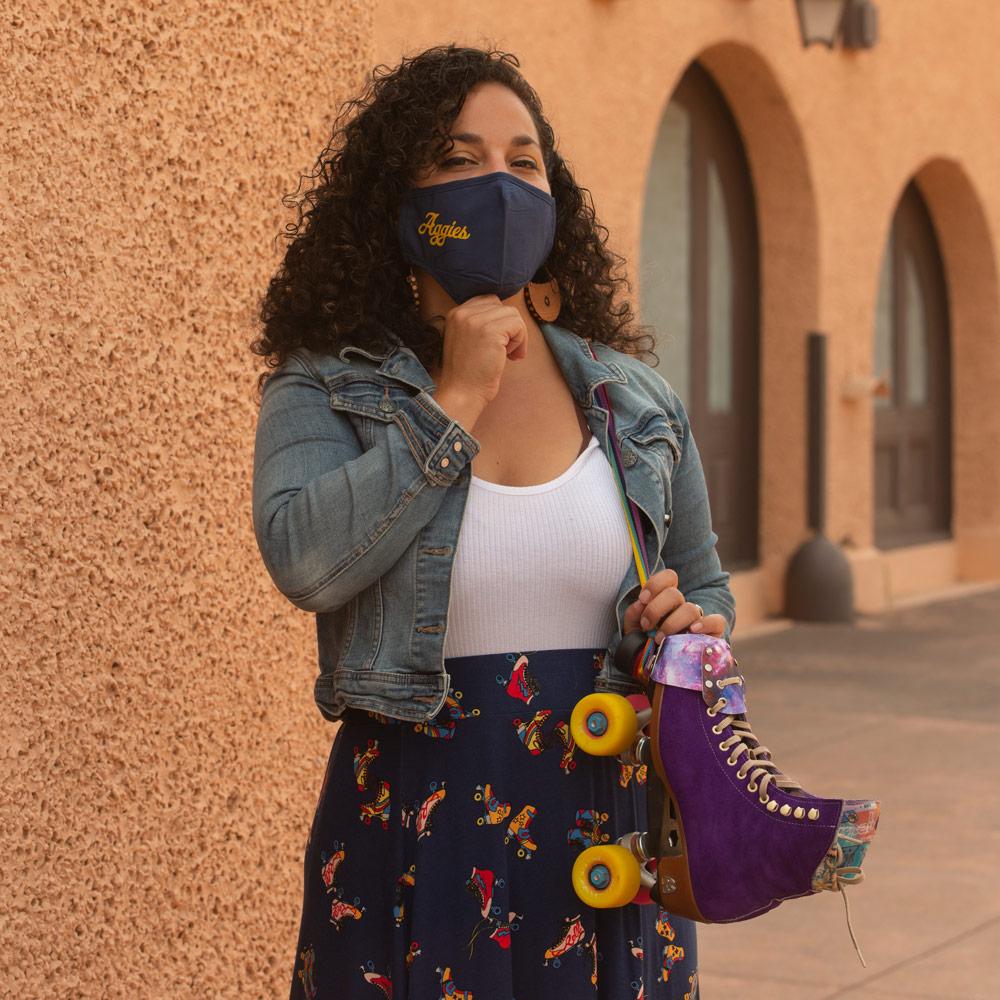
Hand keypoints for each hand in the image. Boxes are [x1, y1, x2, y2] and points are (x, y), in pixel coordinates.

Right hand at [435, 293, 526, 409]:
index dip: (500, 321)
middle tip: (507, 351)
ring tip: (508, 354)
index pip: (489, 301)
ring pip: (513, 314)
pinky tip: (510, 357)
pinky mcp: (490, 331)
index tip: (498, 343)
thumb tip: (509, 317)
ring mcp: (476, 320)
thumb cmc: (467, 374)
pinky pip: (518, 326)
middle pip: (502, 306)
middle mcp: (463, 313)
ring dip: (517, 335)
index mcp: (455, 313)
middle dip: (510, 327)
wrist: (461, 393)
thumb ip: (479, 324)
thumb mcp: (466, 340)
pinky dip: (520, 341)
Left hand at [622, 568, 726, 641]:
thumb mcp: (635, 630)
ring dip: (671, 623)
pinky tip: (692, 631)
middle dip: (656, 609)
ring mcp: (698, 620)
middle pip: (674, 594)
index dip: (655, 584)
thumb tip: (640, 604)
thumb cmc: (648, 646)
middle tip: (647, 626)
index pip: (669, 577)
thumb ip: (634, 615)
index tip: (642, 599)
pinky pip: (717, 621)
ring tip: (660, 639)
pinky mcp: (712, 635)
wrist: (663, 671)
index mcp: (666, 600)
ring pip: (690, 609)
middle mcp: (683, 607)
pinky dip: (706, 623)